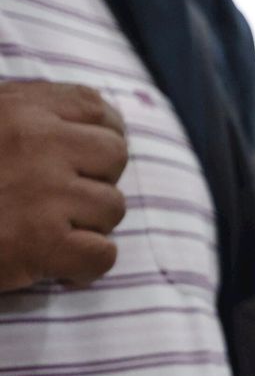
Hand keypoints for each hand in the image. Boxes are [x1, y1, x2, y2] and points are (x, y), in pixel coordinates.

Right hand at [0, 82, 127, 290]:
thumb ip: (21, 113)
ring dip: (88, 226)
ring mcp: (44, 192)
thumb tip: (90, 118)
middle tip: (64, 202)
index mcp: (19, 109)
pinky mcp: (42, 243)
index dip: (104, 136)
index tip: (89, 161)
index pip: (98, 110)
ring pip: (113, 207)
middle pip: (115, 156)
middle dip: (96, 181)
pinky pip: (103, 254)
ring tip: (48, 231)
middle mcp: (38, 142)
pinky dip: (84, 266)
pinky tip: (55, 265)